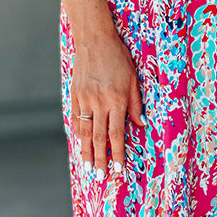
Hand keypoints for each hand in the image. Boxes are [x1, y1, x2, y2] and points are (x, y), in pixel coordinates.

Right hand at [69, 27, 145, 176]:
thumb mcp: (133, 79)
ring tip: (88, 167)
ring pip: (85, 132)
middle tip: (100, 177)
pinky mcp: (75, 95)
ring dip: (87, 151)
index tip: (118, 169)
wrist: (94, 39)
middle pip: (99, 138)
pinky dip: (78, 134)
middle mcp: (99, 103)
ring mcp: (85, 99)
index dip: (117, 154)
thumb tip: (141, 125)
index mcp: (116, 100)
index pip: (116, 134)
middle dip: (100, 160)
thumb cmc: (118, 57)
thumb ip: (135, 104)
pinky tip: (80, 144)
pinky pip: (76, 118)